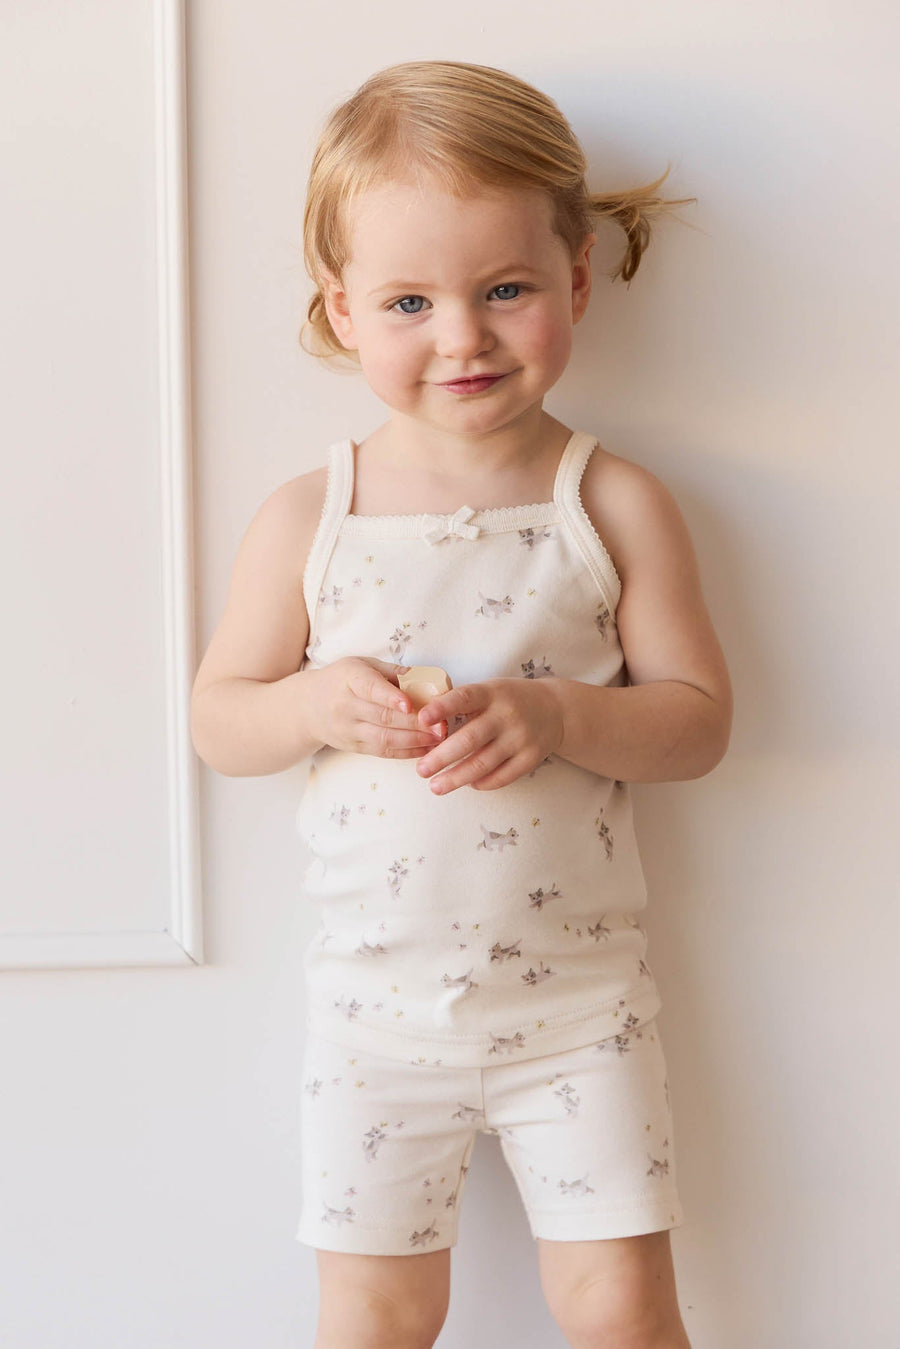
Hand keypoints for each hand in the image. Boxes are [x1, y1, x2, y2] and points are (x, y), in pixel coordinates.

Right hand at [305, 657, 444, 758]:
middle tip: (441, 724)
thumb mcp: (362, 665)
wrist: (307, 706)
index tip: (411, 704)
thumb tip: (426, 676)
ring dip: (415, 741)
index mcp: (350, 679)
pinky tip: (425, 750)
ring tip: (438, 738)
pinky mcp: (353, 747)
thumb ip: (392, 671)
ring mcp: (348, 730)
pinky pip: (382, 752)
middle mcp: (346, 706)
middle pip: (383, 717)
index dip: (391, 697)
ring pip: (384, 739)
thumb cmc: (342, 680)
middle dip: (415, 723)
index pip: (371, 689)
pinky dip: (406, 753)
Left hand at [413, 677, 563, 793]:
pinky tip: (468, 784)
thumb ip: (462, 704)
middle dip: (441, 757)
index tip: (421, 718)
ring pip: (483, 763)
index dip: (442, 708)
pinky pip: (502, 777)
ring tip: (436, 786)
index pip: (464, 698)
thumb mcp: (489, 691)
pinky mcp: (531, 758)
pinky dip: (482, 783)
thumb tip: (424, 725)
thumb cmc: (510, 700)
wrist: (555, 709)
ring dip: (456, 778)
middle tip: (421, 770)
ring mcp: (521, 738)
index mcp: (492, 693)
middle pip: (470, 739)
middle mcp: (507, 715)